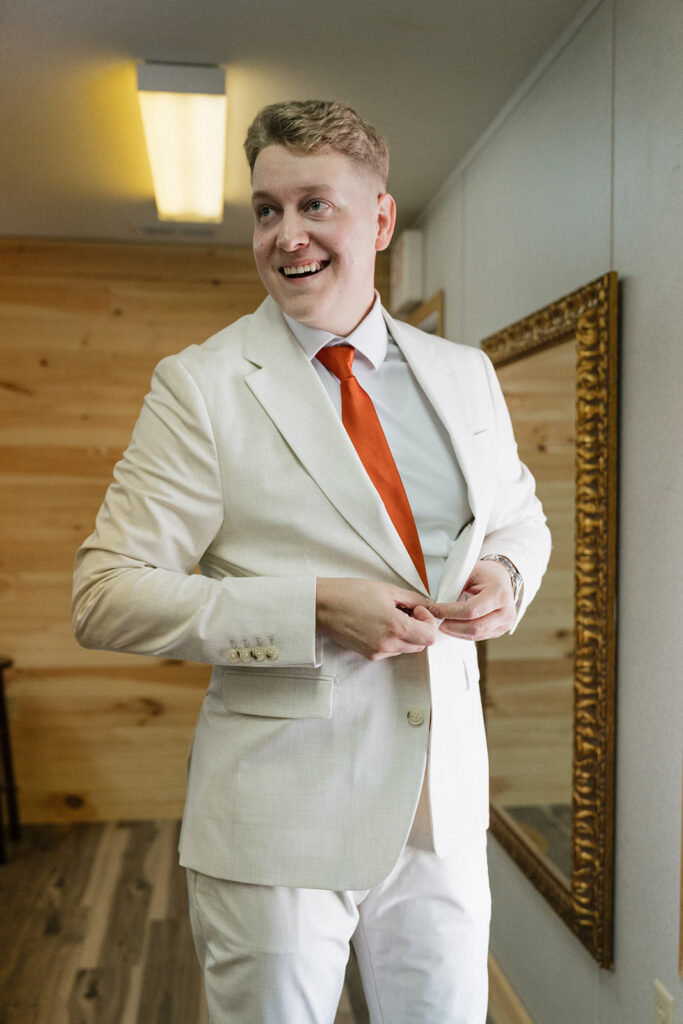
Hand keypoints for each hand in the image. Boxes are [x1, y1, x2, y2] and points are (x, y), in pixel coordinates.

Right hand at [316, 578, 437, 659]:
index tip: (417, 609)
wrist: (322, 606)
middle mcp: (388, 644)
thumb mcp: (387, 590)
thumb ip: (413, 599)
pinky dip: (392, 638)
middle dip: (419, 628)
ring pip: (406, 648)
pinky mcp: (369, 655)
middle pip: (421, 645)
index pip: (430, 636)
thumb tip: (428, 604)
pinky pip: (391, 650)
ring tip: (390, 615)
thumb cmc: (349, 594)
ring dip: (406, 634)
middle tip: (407, 611)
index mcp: (395, 626)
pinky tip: (380, 623)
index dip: (428, 621)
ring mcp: (378, 652)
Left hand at [428, 559, 517, 641]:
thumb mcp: (470, 572)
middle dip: (450, 626)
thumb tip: (436, 601)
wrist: (502, 579)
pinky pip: (477, 637)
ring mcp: (504, 624)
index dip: (450, 612)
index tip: (435, 609)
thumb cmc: (486, 574)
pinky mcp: (499, 631)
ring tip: (441, 622)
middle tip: (435, 619)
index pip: (472, 610)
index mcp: (499, 594)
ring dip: (454, 631)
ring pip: (475, 636)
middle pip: (474, 628)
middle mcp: (506, 612)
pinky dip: (461, 633)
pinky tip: (451, 626)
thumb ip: (454, 585)